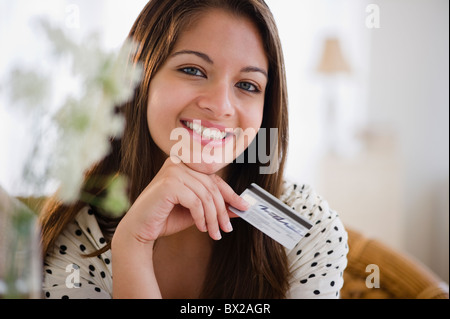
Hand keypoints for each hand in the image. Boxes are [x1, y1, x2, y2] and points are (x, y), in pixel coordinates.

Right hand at [115, 157, 249, 243]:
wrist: (139, 229)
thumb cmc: (164, 218)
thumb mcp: (196, 211)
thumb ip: (215, 206)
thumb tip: (238, 207)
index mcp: (184, 164)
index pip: (213, 178)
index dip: (230, 194)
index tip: (243, 207)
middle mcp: (178, 163)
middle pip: (211, 187)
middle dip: (222, 211)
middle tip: (226, 229)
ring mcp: (173, 171)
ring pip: (206, 196)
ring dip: (213, 217)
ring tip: (214, 232)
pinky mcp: (169, 184)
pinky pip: (195, 202)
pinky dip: (201, 217)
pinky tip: (200, 227)